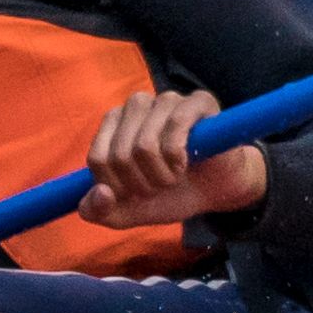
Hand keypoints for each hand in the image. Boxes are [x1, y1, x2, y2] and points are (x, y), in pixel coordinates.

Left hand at [79, 86, 269, 229]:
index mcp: (114, 122)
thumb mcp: (126, 212)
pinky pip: (176, 125)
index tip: (136, 193)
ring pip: (145, 143)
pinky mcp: (198, 101)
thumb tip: (102, 192)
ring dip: (161, 174)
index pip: (98, 158)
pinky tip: (187, 163)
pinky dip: (178, 157)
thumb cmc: (168, 194)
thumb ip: (97, 210)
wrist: (214, 192)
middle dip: (142, 184)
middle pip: (120, 154)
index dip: (117, 188)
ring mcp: (167, 100)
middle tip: (160, 186)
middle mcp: (137, 105)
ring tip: (174, 176)